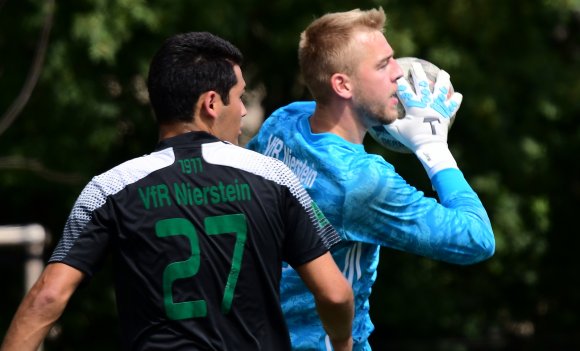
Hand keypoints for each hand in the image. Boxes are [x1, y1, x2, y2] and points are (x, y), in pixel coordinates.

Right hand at [385, 62, 462, 176]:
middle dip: (418, 73)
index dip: (400, 81)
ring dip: (442, 80)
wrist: (430, 147)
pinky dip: (455, 100)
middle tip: (416, 65)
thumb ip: (387, 120)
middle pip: (422, 84)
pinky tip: (457, 95)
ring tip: (444, 73)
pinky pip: (452, 105)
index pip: (404, 90)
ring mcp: (438, 107)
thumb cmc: (411, 139)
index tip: (396, 73)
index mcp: (414, 106)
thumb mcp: (396, 130)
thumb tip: (378, 114)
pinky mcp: (446, 114)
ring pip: (441, 90)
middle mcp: (426, 103)